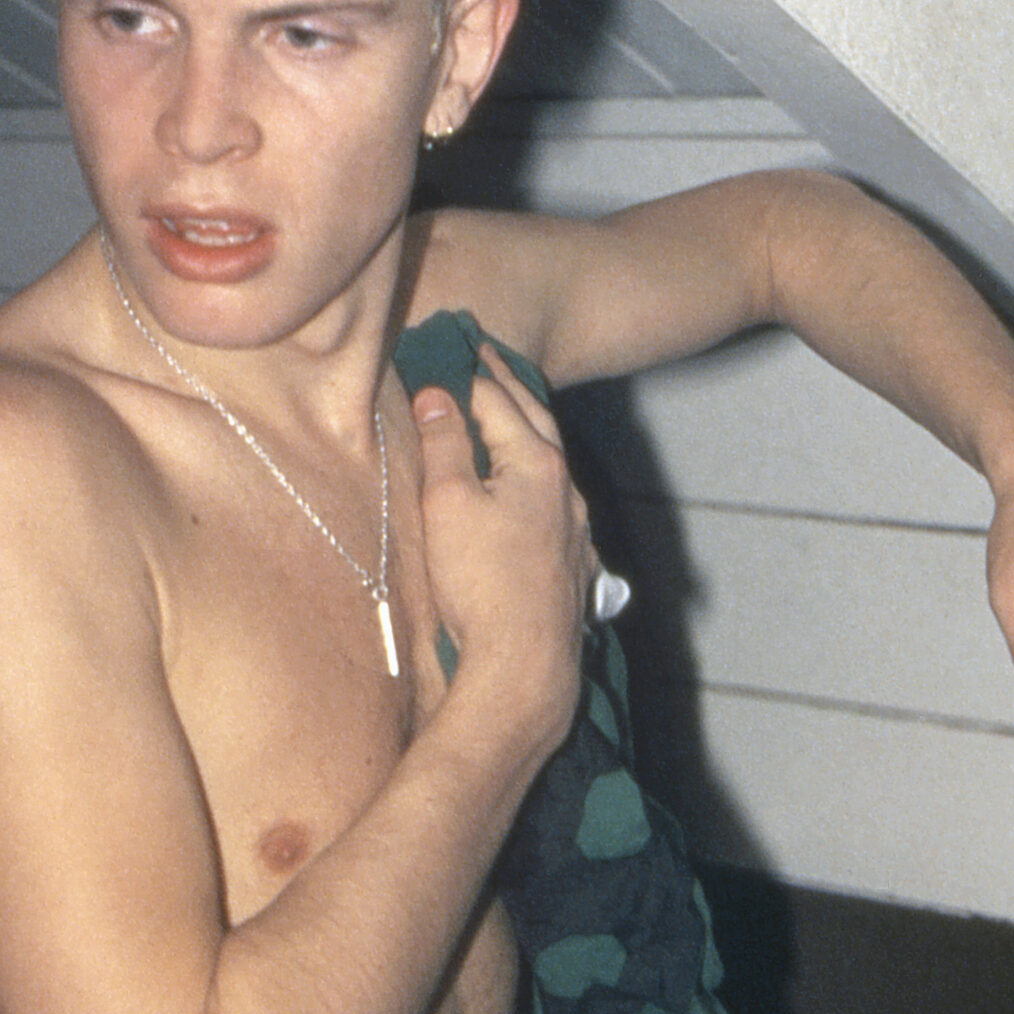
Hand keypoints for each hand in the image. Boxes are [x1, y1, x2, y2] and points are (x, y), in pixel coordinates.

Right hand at [413, 347, 591, 752]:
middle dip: (510, 389)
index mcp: (536, 463)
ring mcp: (575, 530)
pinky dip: (539, 484)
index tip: (456, 348)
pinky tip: (534, 496)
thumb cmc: (480, 581)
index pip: (498, 401)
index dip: (471, 374)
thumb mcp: (447, 502)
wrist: (524, 665)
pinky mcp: (573, 567)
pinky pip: (558, 507)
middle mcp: (566, 489)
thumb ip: (444, 443)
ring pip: (552, 465)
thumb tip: (437, 395)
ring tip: (508, 418)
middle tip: (488, 360)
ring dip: (529, 435)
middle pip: (536, 422)